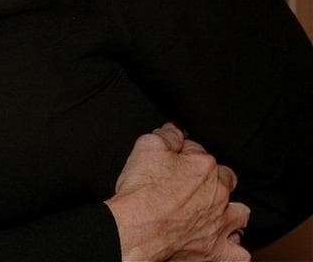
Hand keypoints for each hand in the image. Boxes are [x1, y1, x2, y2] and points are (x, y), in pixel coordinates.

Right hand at [105, 123, 249, 261]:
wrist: (138, 226)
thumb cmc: (142, 189)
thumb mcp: (147, 146)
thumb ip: (166, 135)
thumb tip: (175, 129)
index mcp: (204, 165)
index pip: (198, 151)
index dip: (184, 153)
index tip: (172, 158)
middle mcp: (218, 193)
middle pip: (225, 180)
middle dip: (212, 179)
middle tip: (190, 183)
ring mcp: (220, 223)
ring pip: (240, 214)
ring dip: (230, 212)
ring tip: (214, 212)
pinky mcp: (216, 249)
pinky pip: (238, 253)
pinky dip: (233, 248)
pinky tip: (222, 242)